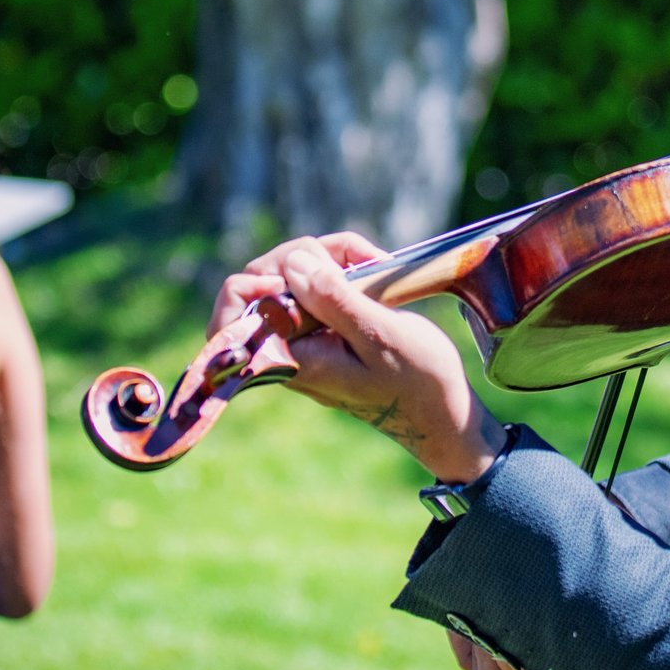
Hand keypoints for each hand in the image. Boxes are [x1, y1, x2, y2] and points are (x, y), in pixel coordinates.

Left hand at [210, 233, 503, 483]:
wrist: (441, 412)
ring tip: (374, 263)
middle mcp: (288, 349)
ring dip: (329, 257)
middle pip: (260, 283)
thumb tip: (292, 265)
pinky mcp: (324, 327)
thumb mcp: (380, 335)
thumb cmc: (417, 380)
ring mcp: (305, 337)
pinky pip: (315, 285)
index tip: (299, 275)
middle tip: (356, 261)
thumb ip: (333, 301)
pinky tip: (373, 268)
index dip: (251, 285)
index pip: (228, 321)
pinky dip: (340, 266)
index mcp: (291, 359)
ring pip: (290, 276)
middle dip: (305, 258)